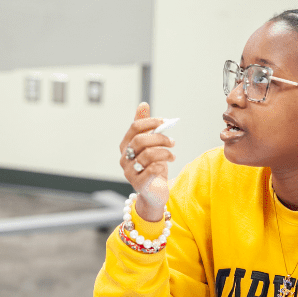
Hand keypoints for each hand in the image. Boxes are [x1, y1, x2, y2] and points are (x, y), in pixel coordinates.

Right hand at [119, 102, 175, 220]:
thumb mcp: (150, 145)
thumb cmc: (152, 166)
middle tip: (172, 142)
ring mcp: (129, 172)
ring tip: (173, 155)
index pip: (135, 127)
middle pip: (141, 140)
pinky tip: (165, 167)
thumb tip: (143, 104)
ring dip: (165, 153)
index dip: (151, 122)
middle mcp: (124, 158)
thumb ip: (145, 126)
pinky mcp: (138, 184)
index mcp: (125, 146)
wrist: (154, 192)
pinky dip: (162, 166)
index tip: (165, 122)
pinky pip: (152, 170)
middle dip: (160, 138)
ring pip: (148, 155)